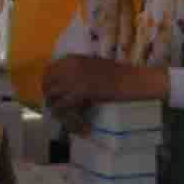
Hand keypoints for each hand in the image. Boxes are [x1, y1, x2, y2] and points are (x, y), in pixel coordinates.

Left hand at [41, 56, 166, 129]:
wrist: (135, 81)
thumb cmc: (121, 75)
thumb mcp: (96, 67)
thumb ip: (80, 71)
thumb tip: (66, 84)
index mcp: (75, 59)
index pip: (49, 69)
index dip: (49, 83)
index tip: (53, 94)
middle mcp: (71, 66)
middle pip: (47, 83)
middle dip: (50, 97)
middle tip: (58, 108)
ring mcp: (75, 78)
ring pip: (52, 95)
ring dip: (57, 108)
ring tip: (67, 117)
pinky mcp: (82, 92)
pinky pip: (64, 106)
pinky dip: (68, 117)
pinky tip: (77, 124)